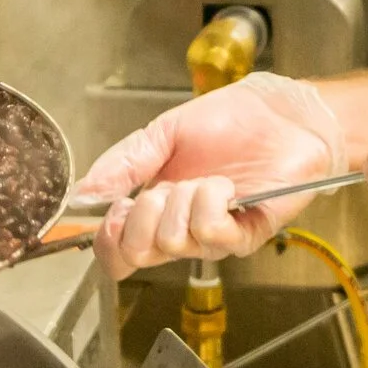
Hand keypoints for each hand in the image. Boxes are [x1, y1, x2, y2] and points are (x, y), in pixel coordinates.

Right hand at [72, 73, 345, 278]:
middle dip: (142, 213)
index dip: (108, 240)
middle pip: (138, 254)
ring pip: (172, 241)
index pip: (118, 253)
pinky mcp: (246, 234)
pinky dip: (210, 203)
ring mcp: (214, 236)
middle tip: (166, 185)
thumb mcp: (164, 132)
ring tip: (206, 178)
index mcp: (156, 210)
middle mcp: (182, 230)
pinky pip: (211, 235)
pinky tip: (225, 186)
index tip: (117, 207)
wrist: (282, 113)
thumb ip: (124, 163)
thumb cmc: (232, 122)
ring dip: (182, 200)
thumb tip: (85, 192)